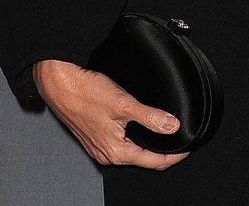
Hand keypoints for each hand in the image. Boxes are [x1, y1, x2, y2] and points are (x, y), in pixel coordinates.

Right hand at [34, 59, 188, 169]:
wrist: (61, 85)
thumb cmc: (86, 94)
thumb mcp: (124, 104)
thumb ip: (150, 117)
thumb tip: (172, 126)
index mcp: (116, 152)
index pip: (153, 162)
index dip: (174, 156)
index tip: (188, 149)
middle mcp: (107, 154)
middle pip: (143, 159)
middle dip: (163, 152)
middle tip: (179, 141)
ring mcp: (100, 147)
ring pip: (131, 151)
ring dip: (148, 144)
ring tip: (164, 133)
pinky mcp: (95, 136)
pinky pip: (120, 143)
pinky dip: (134, 138)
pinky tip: (140, 127)